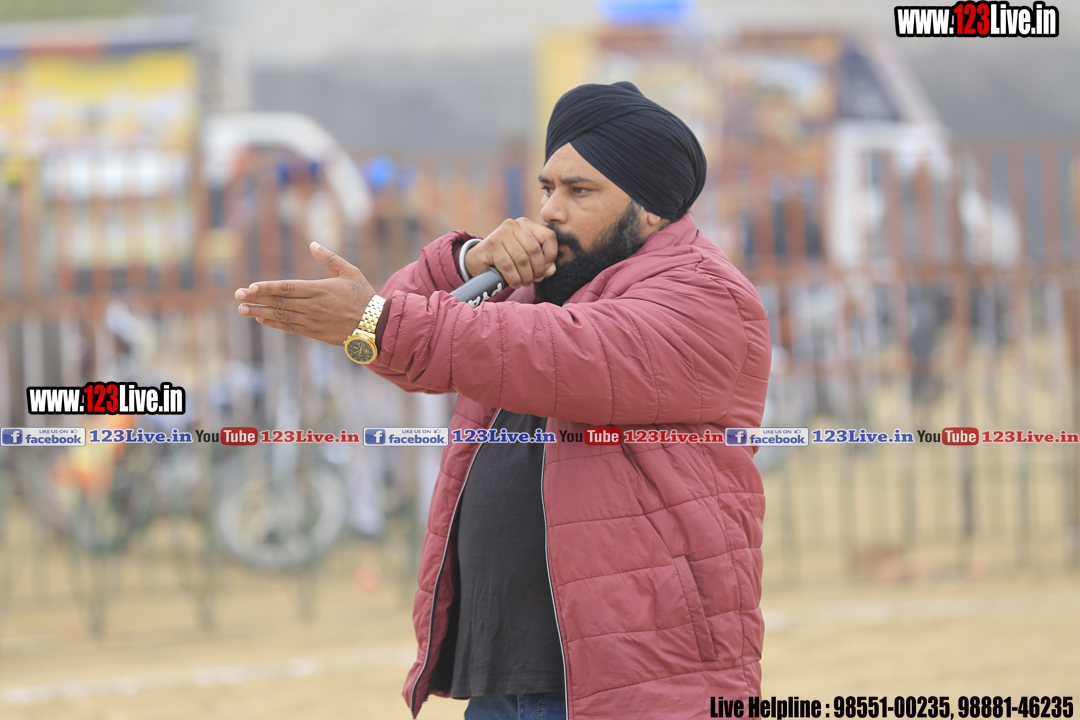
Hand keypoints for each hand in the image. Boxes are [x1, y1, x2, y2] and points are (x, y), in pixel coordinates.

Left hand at [235, 242, 375, 344]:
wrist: (375, 324)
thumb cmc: (363, 295)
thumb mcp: (349, 271)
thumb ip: (329, 258)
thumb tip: (312, 244)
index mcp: (319, 289)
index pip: (287, 288)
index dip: (268, 287)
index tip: (251, 286)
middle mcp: (313, 306)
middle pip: (280, 302)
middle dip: (257, 299)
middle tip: (238, 296)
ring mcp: (313, 321)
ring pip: (282, 316)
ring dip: (260, 312)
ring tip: (243, 309)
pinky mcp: (315, 333)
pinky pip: (290, 328)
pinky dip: (274, 324)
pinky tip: (261, 319)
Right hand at [465, 217, 557, 287]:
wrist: (477, 260)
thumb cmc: (506, 259)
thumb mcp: (526, 257)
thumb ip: (542, 263)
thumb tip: (551, 270)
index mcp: (526, 224)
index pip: (549, 236)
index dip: (551, 255)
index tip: (546, 268)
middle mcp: (514, 225)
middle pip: (535, 250)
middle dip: (537, 269)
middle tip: (534, 280)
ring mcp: (501, 233)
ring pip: (522, 259)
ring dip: (526, 276)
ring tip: (524, 283)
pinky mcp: (491, 244)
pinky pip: (508, 266)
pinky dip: (514, 278)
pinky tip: (515, 283)